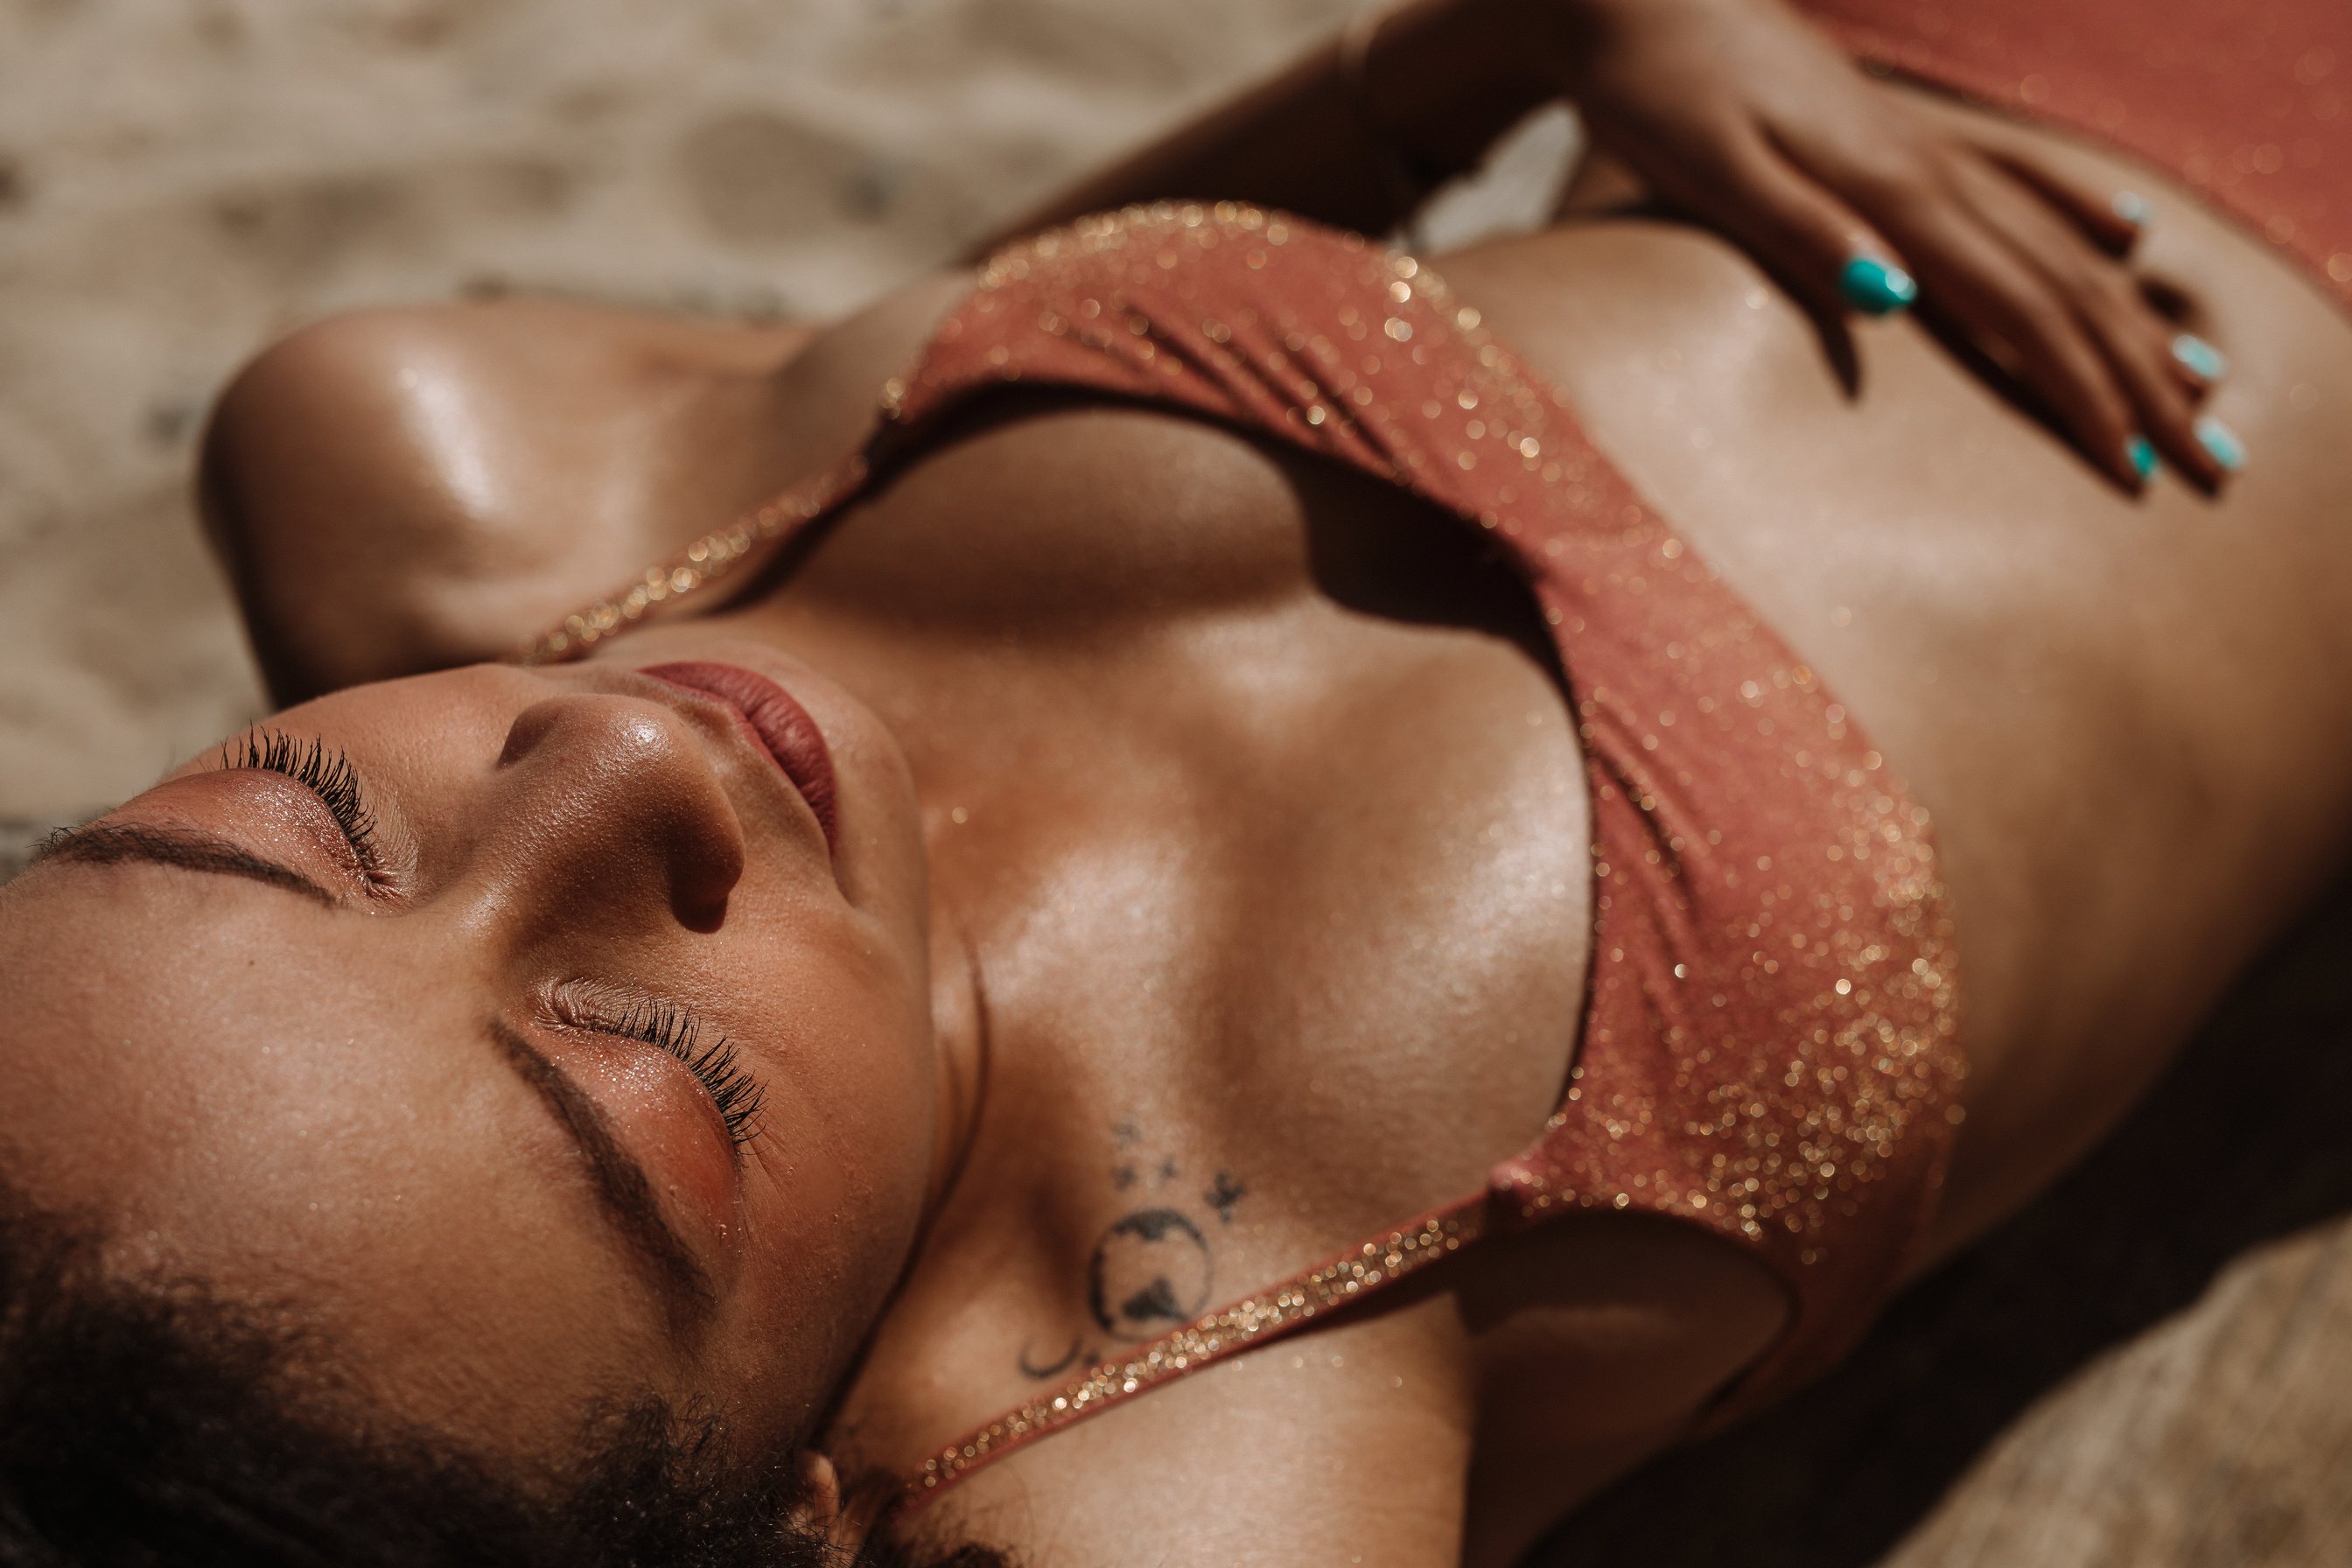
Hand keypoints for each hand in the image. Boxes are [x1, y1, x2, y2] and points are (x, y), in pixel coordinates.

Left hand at [1521, 0, 2227, 490]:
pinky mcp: (1902, 129)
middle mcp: (1931, 168)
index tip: (2133, 466)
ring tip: (2202, 374)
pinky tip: (2125, 232)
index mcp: (1893, 191)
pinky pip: (2021, 173)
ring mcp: (1926, 144)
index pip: (2019, 310)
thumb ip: (1803, 233)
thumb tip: (1895, 298)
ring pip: (2058, 239)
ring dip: (2132, 313)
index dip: (2081, 392)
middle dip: (2142, 375)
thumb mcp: (1712, 172)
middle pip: (2066, 285)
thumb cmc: (1660, 91)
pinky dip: (2079, 206)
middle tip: (2208, 457)